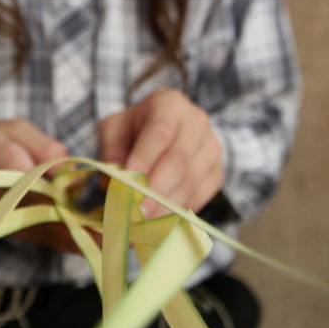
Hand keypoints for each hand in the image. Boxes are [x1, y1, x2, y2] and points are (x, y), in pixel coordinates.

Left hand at [98, 88, 223, 219]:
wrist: (165, 131)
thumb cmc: (135, 129)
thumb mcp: (115, 129)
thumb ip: (111, 152)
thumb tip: (113, 183)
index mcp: (169, 104)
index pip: (160, 131)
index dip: (144, 159)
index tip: (127, 183)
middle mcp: (197, 121)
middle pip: (179, 159)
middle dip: (155, 189)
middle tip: (135, 212)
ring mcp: (212, 147)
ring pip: (191, 181)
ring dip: (166, 205)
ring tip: (144, 223)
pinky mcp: (217, 172)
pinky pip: (201, 195)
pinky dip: (179, 210)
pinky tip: (160, 221)